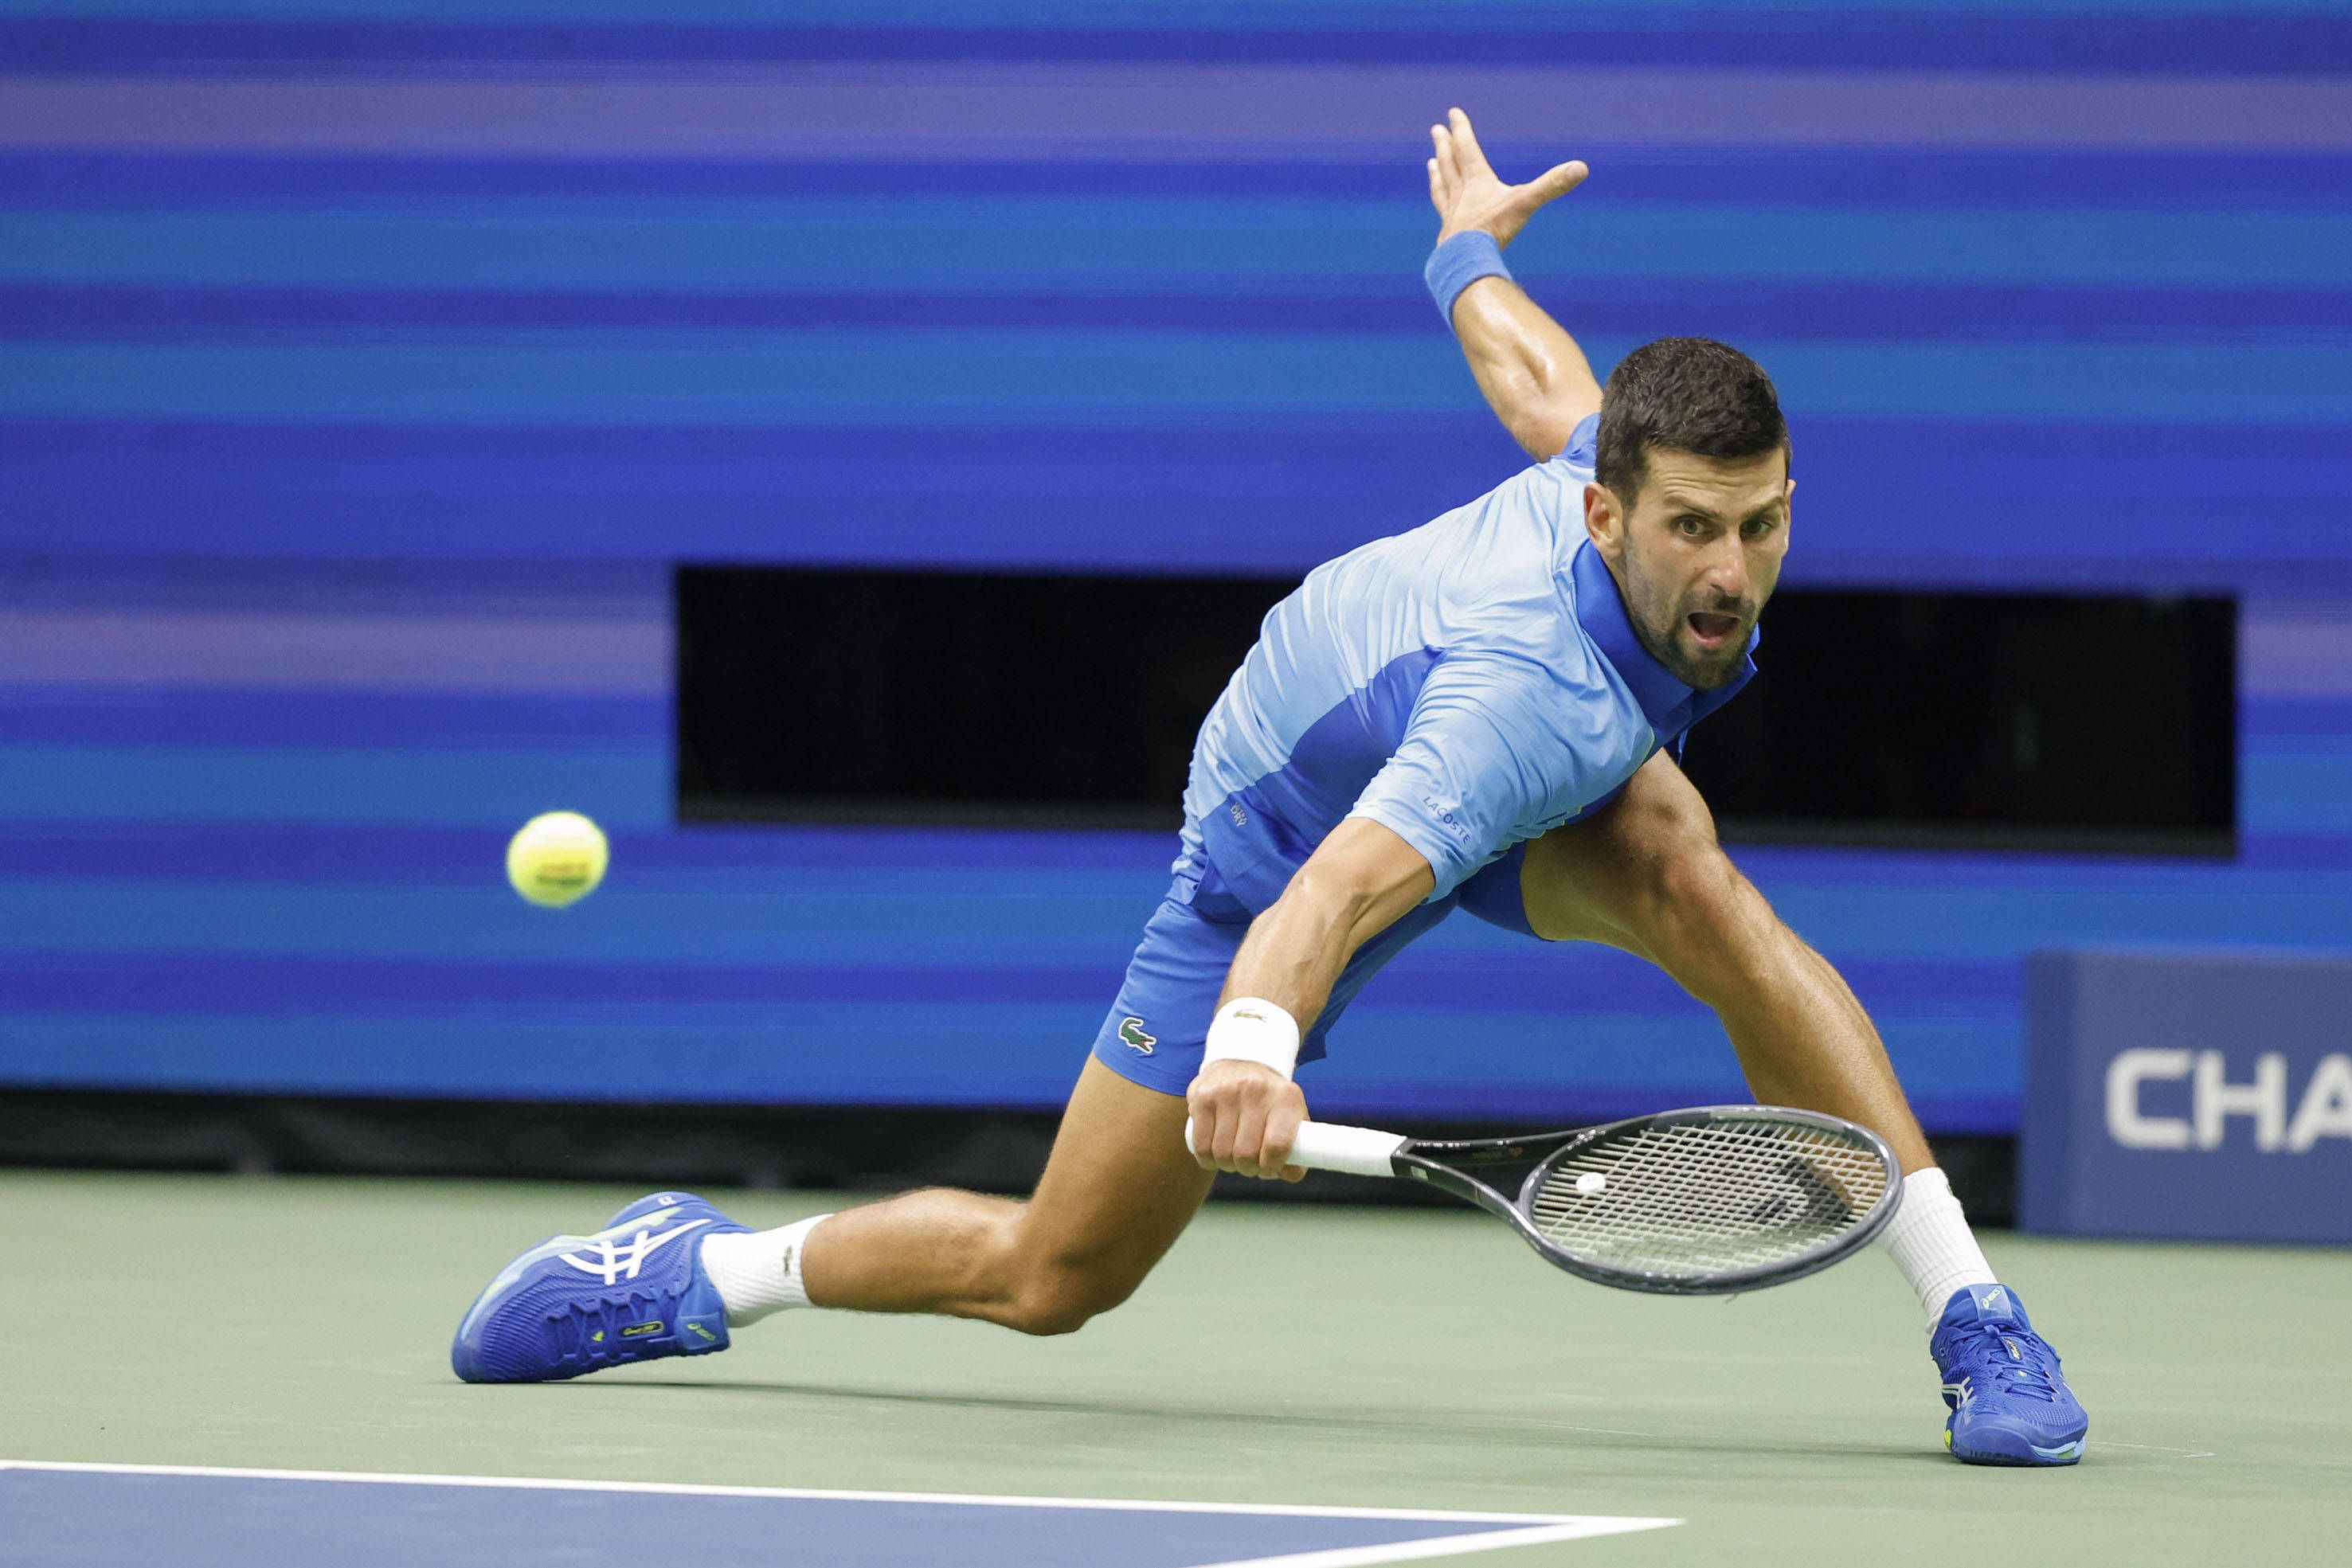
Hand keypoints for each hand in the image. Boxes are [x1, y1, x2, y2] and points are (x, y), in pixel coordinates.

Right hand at [1186, 1059, 1307, 1181]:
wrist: (1243, 1061)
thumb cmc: (1271, 1100)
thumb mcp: (1292, 1116)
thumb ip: (1298, 1149)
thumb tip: (1289, 1174)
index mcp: (1285, 1098)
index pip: (1277, 1145)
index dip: (1270, 1167)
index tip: (1267, 1168)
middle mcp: (1256, 1090)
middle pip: (1245, 1154)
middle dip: (1247, 1169)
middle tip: (1248, 1164)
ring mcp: (1226, 1092)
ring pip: (1221, 1153)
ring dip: (1226, 1165)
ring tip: (1232, 1158)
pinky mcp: (1202, 1097)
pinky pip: (1201, 1145)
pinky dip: (1206, 1159)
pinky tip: (1213, 1155)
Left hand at [1428, 106, 1587, 248]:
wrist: (1464, 260)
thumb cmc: (1494, 229)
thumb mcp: (1526, 203)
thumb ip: (1552, 185)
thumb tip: (1581, 168)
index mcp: (1477, 181)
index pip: (1467, 148)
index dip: (1462, 129)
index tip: (1453, 112)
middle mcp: (1460, 194)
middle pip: (1450, 163)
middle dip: (1445, 145)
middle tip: (1436, 129)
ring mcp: (1452, 214)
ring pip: (1442, 187)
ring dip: (1438, 173)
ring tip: (1431, 163)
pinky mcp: (1447, 234)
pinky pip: (1443, 214)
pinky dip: (1441, 206)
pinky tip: (1442, 211)